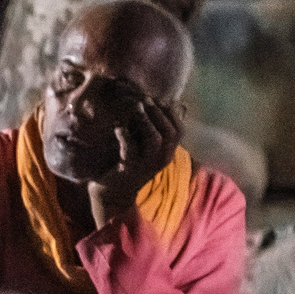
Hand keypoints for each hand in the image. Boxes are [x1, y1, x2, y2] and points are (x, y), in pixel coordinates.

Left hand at [85, 90, 183, 226]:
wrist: (113, 193)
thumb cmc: (131, 164)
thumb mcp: (148, 145)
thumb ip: (161, 127)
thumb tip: (182, 105)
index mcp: (167, 153)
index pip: (180, 130)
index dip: (171, 112)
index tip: (158, 99)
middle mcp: (161, 160)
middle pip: (170, 133)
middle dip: (159, 113)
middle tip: (146, 99)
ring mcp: (145, 165)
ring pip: (155, 140)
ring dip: (146, 121)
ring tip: (136, 107)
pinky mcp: (128, 169)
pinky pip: (130, 149)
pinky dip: (125, 135)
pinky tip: (119, 127)